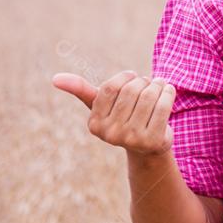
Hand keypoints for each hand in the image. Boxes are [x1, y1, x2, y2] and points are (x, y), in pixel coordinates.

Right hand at [52, 70, 175, 157]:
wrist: (148, 146)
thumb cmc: (122, 118)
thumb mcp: (101, 105)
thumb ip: (80, 90)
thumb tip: (54, 79)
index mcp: (95, 124)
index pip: (110, 87)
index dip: (124, 77)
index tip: (132, 76)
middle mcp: (111, 135)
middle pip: (131, 90)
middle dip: (142, 81)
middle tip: (148, 83)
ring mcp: (132, 140)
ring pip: (149, 95)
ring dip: (157, 84)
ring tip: (159, 85)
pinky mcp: (153, 141)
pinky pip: (163, 106)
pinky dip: (168, 93)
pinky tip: (168, 91)